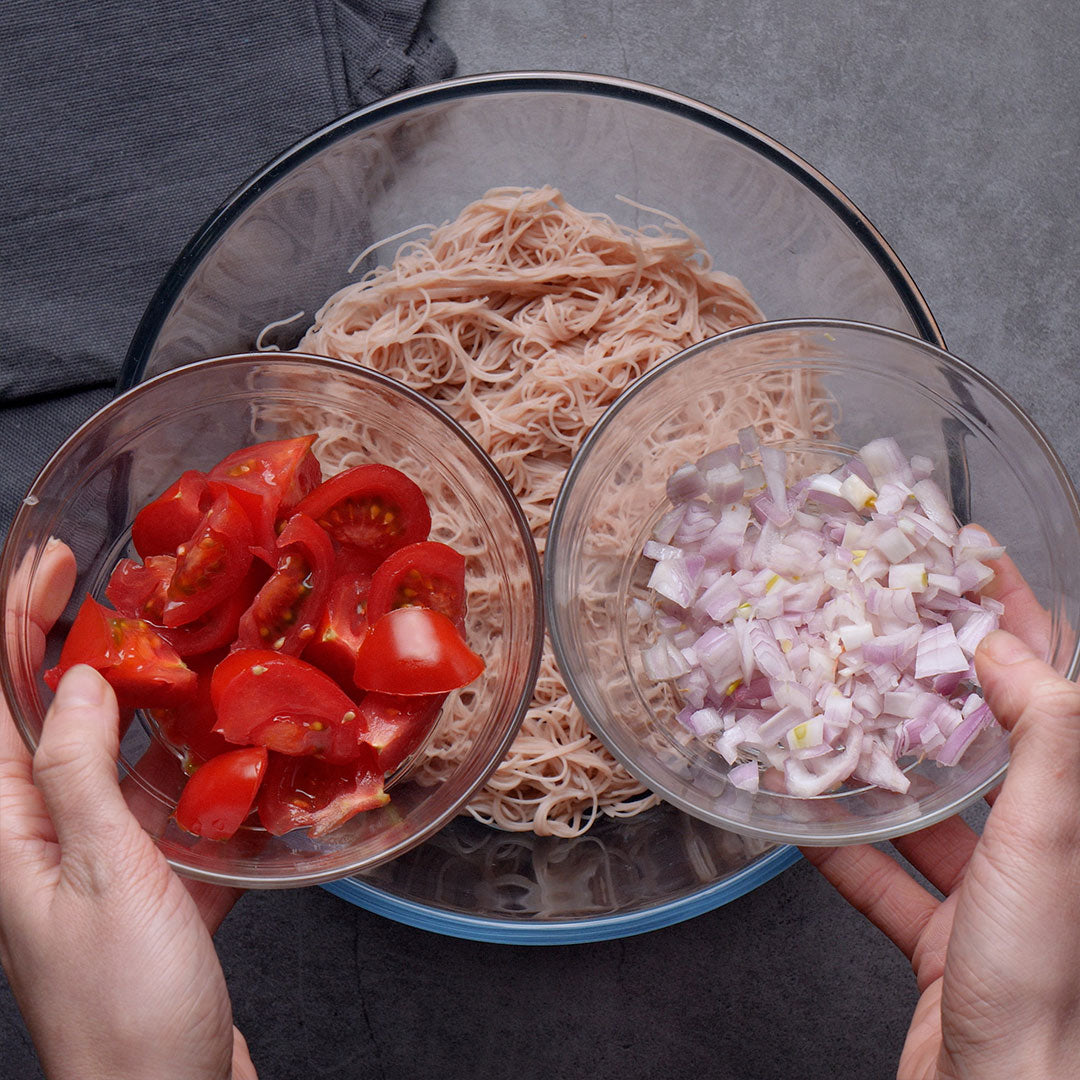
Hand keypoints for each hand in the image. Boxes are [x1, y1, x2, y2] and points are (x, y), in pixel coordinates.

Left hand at [0, 540, 256, 1079]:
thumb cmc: (125, 1004)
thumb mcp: (105, 876)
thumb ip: (80, 775)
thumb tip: (73, 683)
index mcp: (10, 830)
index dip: (13, 623)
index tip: (49, 563)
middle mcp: (43, 834)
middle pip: (49, 716)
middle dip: (78, 644)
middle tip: (135, 587)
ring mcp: (96, 856)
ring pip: (112, 753)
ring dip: (147, 699)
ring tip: (193, 645)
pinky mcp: (148, 878)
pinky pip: (162, 799)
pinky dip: (192, 763)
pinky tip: (233, 739)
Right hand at [803, 545, 1079, 1078]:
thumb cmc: (1035, 977)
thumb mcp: (1046, 842)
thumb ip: (1042, 738)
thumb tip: (1009, 650)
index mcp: (1073, 812)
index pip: (1049, 687)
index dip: (1015, 617)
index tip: (973, 561)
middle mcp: (1042, 847)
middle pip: (986, 740)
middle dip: (935, 684)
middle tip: (884, 629)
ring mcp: (993, 895)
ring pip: (928, 810)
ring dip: (879, 771)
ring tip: (830, 716)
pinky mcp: (942, 937)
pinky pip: (886, 877)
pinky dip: (843, 850)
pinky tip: (801, 821)